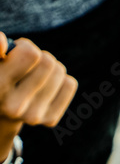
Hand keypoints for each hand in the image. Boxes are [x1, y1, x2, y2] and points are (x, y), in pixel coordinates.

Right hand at [0, 33, 77, 160]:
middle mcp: (14, 107)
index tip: (15, 54)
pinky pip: (69, 84)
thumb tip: (2, 43)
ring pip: (59, 71)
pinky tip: (44, 87)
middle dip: (39, 56)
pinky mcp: (49, 120)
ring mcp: (33, 117)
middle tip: (26, 65)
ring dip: (49, 68)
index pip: (31, 54)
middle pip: (48, 62)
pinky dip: (60, 80)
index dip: (25, 47)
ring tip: (34, 75)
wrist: (0, 109)